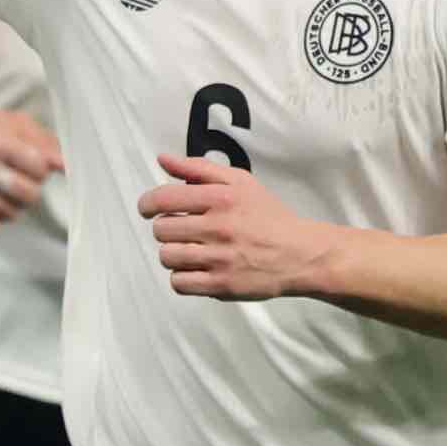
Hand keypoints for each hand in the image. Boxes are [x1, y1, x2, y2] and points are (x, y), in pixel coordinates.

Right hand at [0, 104, 64, 237]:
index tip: (35, 166)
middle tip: (26, 184)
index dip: (42, 170)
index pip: (37, 167)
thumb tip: (67, 165)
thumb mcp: (13, 123)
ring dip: (15, 206)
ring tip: (6, 192)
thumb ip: (44, 142)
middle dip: (33, 191)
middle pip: (25, 193)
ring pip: (8, 213)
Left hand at [137, 153, 330, 300]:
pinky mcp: (220, 285)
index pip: (164, 199)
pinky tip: (198, 268)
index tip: (148, 209)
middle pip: (161, 230)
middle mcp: (218, 227)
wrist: (299, 253)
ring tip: (191, 249)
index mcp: (221, 197)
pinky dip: (182, 276)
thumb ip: (199, 168)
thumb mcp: (240, 181)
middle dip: (167, 228)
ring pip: (167, 256)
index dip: (147, 204)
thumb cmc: (267, 215)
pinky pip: (178, 282)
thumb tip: (162, 159)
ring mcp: (218, 258)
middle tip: (183, 229)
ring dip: (174, 253)